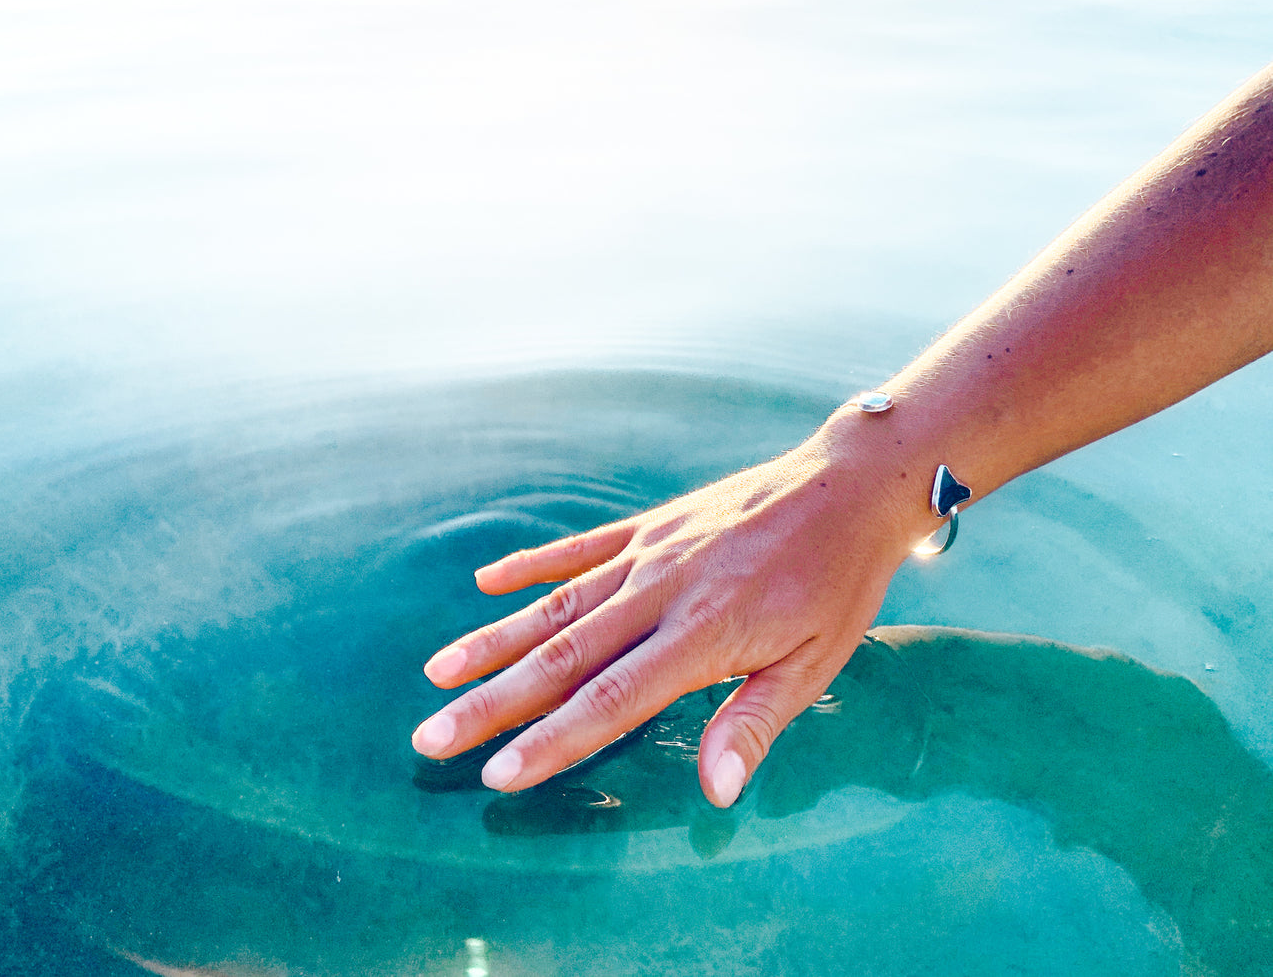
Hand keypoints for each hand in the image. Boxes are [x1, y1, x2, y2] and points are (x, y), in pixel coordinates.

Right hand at [411, 417, 921, 806]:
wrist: (848, 486)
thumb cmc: (837, 584)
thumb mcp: (815, 663)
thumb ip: (753, 723)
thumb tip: (716, 793)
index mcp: (702, 633)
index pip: (610, 700)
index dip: (551, 741)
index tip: (497, 775)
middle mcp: (660, 591)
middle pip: (561, 657)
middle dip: (491, 703)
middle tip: (431, 737)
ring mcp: (648, 553)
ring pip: (555, 605)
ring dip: (493, 641)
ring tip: (437, 673)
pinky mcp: (649, 525)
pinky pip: (578, 549)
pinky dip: (530, 567)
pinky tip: (485, 583)